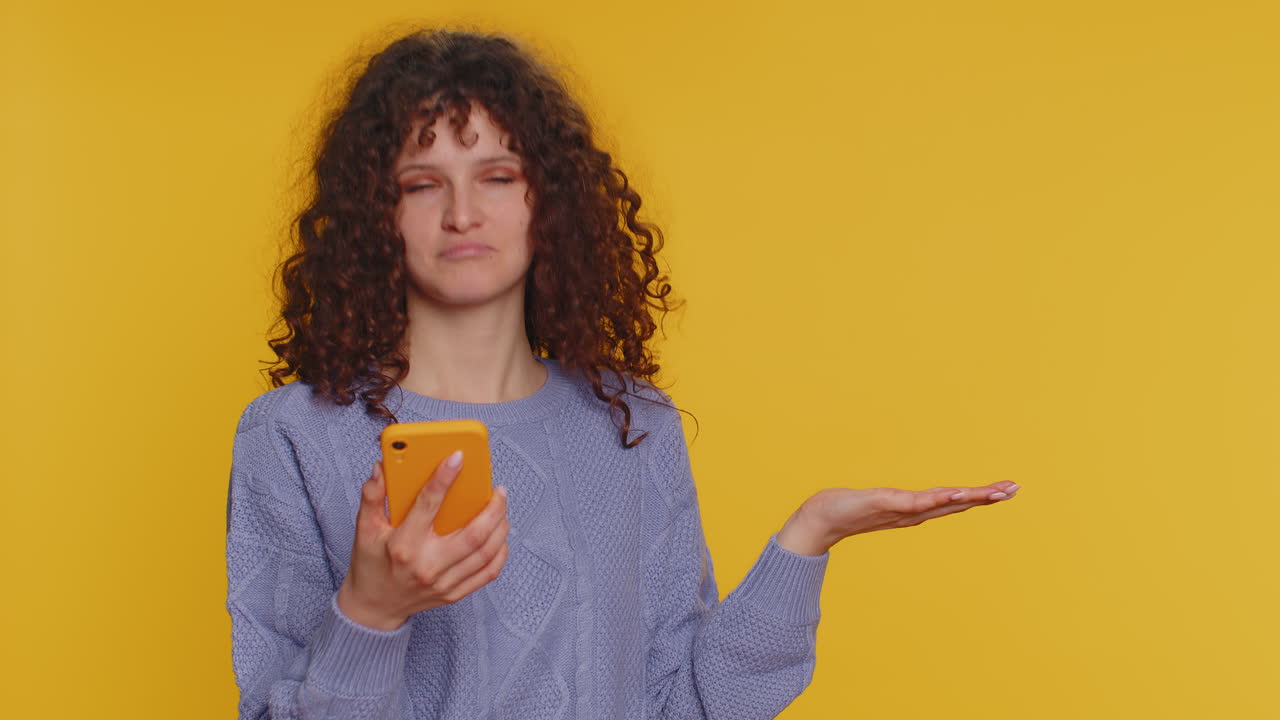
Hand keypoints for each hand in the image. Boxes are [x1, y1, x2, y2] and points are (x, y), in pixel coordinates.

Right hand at [336, 451, 509, 630]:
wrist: (373, 607)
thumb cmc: (370, 564)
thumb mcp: (364, 529)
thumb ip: (372, 496)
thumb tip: (382, 467)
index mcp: (403, 545)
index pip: (428, 505)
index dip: (444, 478)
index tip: (458, 457)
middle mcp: (427, 565)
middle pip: (473, 534)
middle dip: (493, 508)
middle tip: (499, 490)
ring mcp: (443, 583)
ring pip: (486, 552)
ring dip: (501, 527)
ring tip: (502, 508)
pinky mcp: (454, 594)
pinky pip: (488, 572)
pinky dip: (500, 552)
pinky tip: (501, 535)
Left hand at [776, 481, 1020, 555]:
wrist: (819, 519)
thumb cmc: (847, 510)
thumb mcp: (878, 502)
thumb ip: (895, 503)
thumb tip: (910, 501)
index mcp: (914, 510)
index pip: (953, 502)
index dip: (980, 497)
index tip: (1006, 489)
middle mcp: (913, 513)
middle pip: (957, 504)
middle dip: (986, 497)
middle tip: (1015, 489)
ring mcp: (902, 510)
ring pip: (943, 503)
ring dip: (970, 498)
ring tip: (996, 492)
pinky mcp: (887, 505)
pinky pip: (918, 502)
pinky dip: (939, 499)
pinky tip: (957, 494)